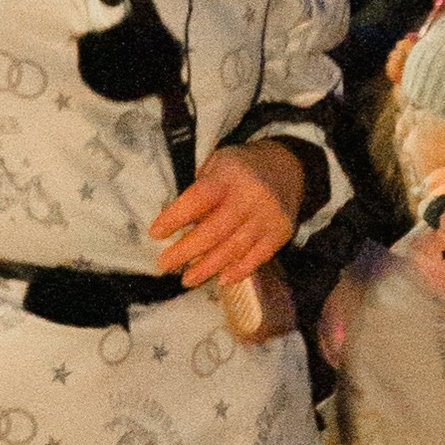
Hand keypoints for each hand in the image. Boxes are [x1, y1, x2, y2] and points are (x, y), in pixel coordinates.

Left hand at [149, 141, 304, 288]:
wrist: (288, 167)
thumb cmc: (240, 169)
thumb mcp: (216, 165)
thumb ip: (199, 192)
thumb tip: (175, 225)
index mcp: (229, 174)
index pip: (199, 198)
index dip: (175, 217)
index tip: (156, 233)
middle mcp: (251, 196)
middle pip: (215, 230)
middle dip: (186, 250)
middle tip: (164, 264)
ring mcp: (268, 216)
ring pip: (234, 248)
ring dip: (208, 268)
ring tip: (187, 279)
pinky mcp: (281, 232)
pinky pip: (258, 257)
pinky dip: (239, 271)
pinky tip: (221, 279)